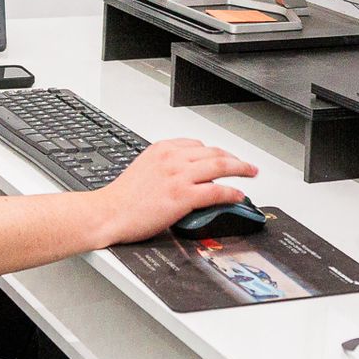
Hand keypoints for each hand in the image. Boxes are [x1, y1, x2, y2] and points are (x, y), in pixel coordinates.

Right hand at [98, 138, 258, 244]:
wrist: (107, 213)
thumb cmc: (121, 197)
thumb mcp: (144, 168)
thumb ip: (165, 166)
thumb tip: (183, 174)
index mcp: (163, 149)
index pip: (198, 145)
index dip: (216, 152)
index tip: (224, 157)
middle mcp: (173, 158)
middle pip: (214, 152)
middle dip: (234, 158)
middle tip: (246, 165)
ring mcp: (179, 176)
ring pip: (220, 166)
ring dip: (240, 169)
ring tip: (250, 174)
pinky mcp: (183, 196)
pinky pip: (216, 191)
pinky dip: (231, 192)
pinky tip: (238, 195)